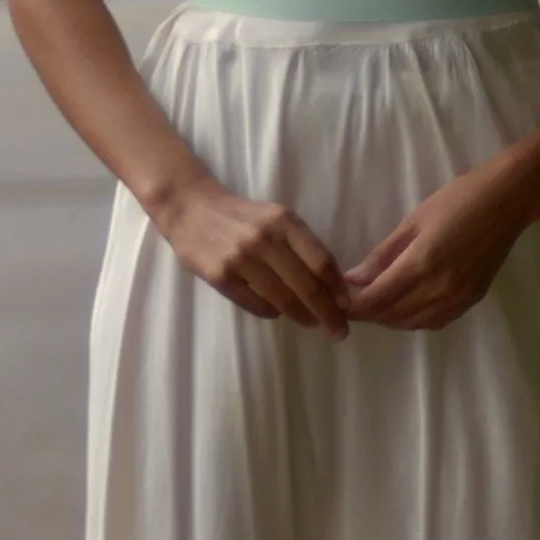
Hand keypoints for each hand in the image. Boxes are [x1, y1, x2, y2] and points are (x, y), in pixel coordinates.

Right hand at [151, 178, 349, 337]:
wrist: (191, 209)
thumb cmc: (242, 217)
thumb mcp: (276, 218)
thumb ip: (301, 245)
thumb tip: (332, 285)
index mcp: (284, 221)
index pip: (321, 261)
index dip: (338, 289)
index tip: (348, 307)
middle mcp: (264, 239)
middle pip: (307, 286)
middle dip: (328, 314)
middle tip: (339, 331)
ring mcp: (241, 258)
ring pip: (283, 299)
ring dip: (303, 317)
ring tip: (313, 324)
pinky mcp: (220, 276)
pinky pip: (255, 304)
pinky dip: (271, 313)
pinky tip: (277, 313)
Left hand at [343, 167, 535, 330]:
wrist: (507, 202)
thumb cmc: (457, 200)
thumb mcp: (412, 221)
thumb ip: (382, 255)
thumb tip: (354, 279)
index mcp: (421, 266)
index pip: (375, 300)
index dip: (352, 307)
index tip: (336, 301)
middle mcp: (438, 290)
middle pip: (391, 316)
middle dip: (366, 313)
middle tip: (350, 302)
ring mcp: (457, 300)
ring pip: (410, 323)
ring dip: (388, 318)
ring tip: (374, 303)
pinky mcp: (470, 302)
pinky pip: (433, 322)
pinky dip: (411, 319)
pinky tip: (403, 306)